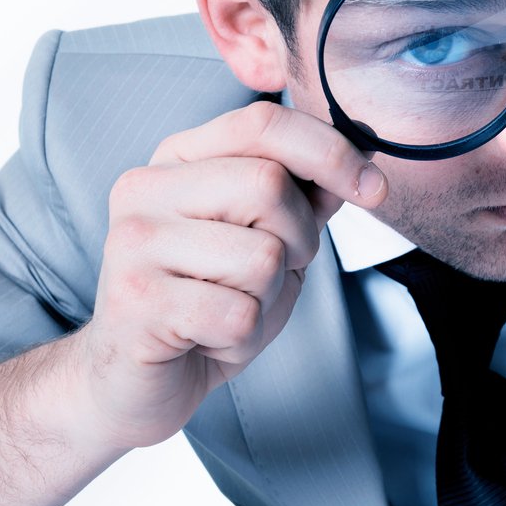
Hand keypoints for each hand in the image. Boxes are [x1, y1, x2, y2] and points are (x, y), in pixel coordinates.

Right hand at [75, 100, 385, 447]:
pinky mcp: (135, 301)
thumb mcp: (262, 243)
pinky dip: (243, 338)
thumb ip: (300, 200)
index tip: (373, 187)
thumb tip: (358, 165)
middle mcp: (146, 188)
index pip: (263, 123)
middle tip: (271, 276)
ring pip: (262, 256)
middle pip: (269, 185)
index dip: (330, 151)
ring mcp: (132, 242)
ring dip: (268, 298)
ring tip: (229, 310)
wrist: (132, 383)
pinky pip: (238, 314)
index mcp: (177, 159)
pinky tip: (208, 340)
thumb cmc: (203, 308)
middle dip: (300, 241)